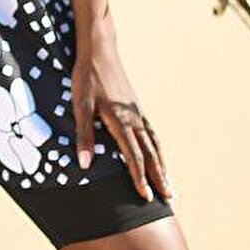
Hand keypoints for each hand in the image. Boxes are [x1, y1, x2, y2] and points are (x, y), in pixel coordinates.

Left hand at [71, 32, 173, 202]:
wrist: (100, 51)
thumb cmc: (86, 78)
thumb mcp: (80, 105)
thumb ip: (84, 135)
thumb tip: (85, 164)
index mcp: (121, 122)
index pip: (134, 157)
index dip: (139, 178)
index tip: (145, 197)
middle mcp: (134, 119)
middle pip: (151, 154)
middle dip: (159, 178)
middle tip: (169, 198)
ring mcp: (138, 113)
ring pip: (155, 145)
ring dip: (163, 165)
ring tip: (169, 183)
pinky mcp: (137, 107)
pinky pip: (153, 133)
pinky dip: (159, 149)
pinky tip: (159, 156)